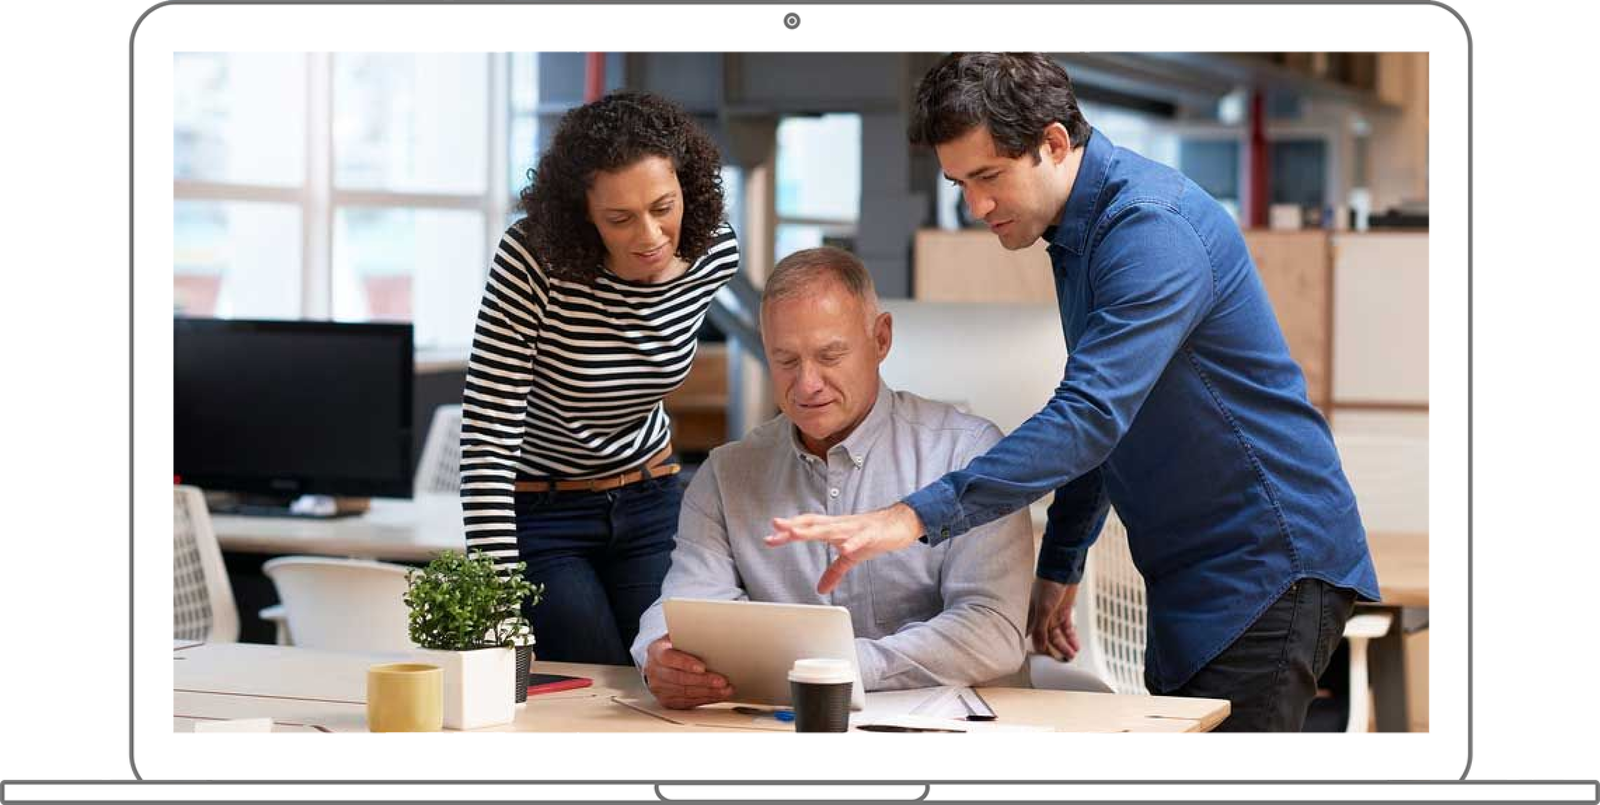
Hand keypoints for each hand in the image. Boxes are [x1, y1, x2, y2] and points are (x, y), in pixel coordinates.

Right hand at [643, 636, 733, 708]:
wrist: (657, 663)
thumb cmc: (673, 648)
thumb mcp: (676, 638)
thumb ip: (688, 638)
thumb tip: (711, 634)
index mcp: (656, 652)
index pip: (670, 658)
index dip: (686, 663)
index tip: (703, 667)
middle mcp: (655, 673)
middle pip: (680, 679)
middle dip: (703, 681)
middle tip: (722, 681)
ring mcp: (660, 689)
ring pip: (686, 693)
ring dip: (709, 692)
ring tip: (726, 690)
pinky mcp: (668, 701)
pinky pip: (689, 702)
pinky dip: (706, 699)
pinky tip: (718, 696)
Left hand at [764, 503, 924, 593]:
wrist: (900, 522)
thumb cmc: (873, 534)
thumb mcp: (850, 557)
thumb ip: (834, 572)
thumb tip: (821, 589)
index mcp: (833, 529)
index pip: (807, 528)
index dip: (789, 532)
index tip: (769, 539)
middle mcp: (840, 525)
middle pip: (814, 524)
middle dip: (795, 526)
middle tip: (775, 526)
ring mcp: (856, 528)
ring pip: (832, 528)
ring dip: (814, 530)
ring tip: (796, 533)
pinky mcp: (872, 533)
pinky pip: (861, 538)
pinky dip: (853, 542)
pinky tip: (845, 548)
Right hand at [1027, 578, 1080, 660]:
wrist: (1063, 570)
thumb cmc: (1048, 584)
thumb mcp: (1044, 609)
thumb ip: (1041, 629)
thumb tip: (1038, 646)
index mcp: (1030, 616)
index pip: (1031, 636)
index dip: (1035, 648)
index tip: (1041, 661)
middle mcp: (1040, 617)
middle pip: (1046, 639)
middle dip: (1054, 650)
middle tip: (1061, 661)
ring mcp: (1052, 615)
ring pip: (1058, 636)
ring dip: (1064, 646)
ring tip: (1071, 655)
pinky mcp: (1064, 612)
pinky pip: (1067, 629)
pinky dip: (1071, 638)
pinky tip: (1076, 646)